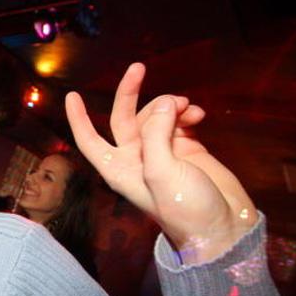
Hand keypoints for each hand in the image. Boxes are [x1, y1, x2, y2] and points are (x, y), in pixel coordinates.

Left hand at [66, 63, 256, 263]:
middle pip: (124, 118)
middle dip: (130, 93)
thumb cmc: (185, 208)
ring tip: (188, 108)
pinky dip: (186, 113)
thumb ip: (157, 134)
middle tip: (139, 68)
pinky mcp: (186, 149)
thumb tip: (164, 104)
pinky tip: (198, 114)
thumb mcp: (162, 172)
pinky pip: (179, 121)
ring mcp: (161, 152)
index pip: (90, 140)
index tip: (72, 96)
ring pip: (156, 116)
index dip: (79, 119)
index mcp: (119, 169)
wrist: (223, 227)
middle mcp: (136, 158)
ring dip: (169, 105)